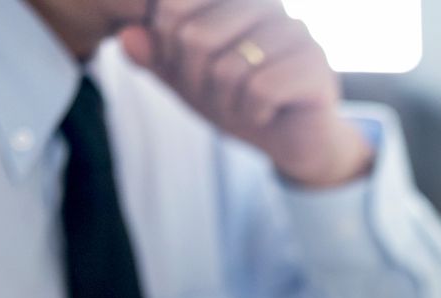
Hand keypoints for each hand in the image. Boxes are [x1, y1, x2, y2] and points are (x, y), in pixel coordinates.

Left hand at [118, 0, 372, 186]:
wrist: (296, 141)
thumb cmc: (242, 101)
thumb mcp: (189, 81)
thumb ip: (156, 58)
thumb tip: (126, 37)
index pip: (175, 6)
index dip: (166, 47)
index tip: (185, 70)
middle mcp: (267, 4)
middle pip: (196, 37)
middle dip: (195, 80)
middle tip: (215, 97)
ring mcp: (294, 31)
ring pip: (228, 66)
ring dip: (225, 102)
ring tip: (241, 107)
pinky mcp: (314, 65)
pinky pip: (261, 88)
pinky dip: (252, 112)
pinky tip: (263, 115)